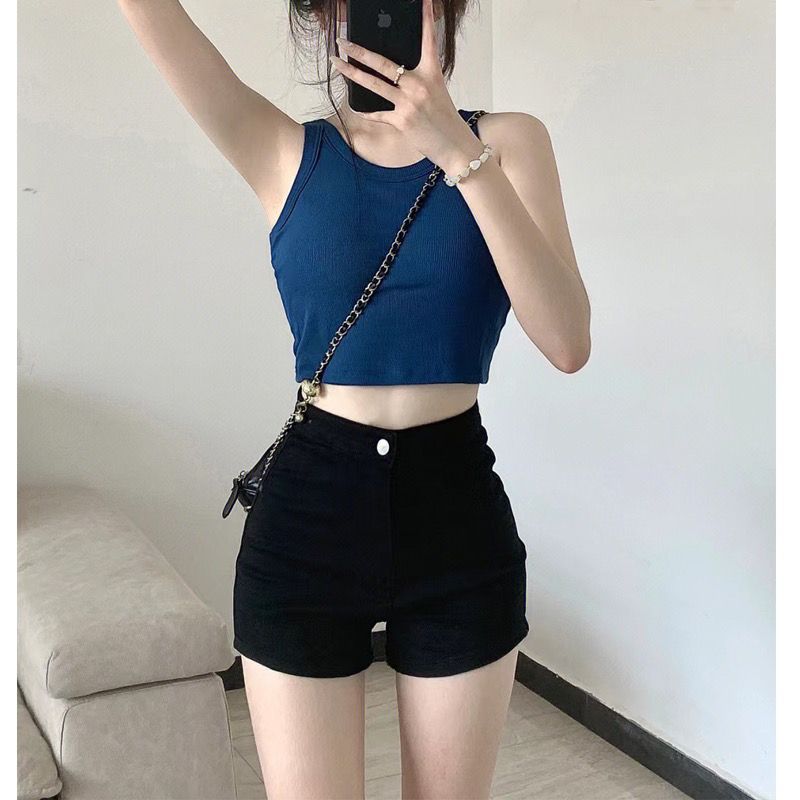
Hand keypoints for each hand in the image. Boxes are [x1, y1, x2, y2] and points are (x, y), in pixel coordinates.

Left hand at [329, 0, 483, 174]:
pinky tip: (353, 104)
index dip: (426, 16)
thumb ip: (417, 79)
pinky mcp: (401, 121)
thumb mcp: (436, 91)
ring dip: (350, 72)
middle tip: (342, 41)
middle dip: (358, 50)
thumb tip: (394, 73)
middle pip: (382, 62)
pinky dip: (364, 110)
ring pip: (372, 83)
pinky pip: (376, 113)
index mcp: (431, 73)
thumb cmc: (445, 119)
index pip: (428, 39)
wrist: (454, 145)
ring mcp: (408, 103)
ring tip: (336, 63)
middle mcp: (418, 84)